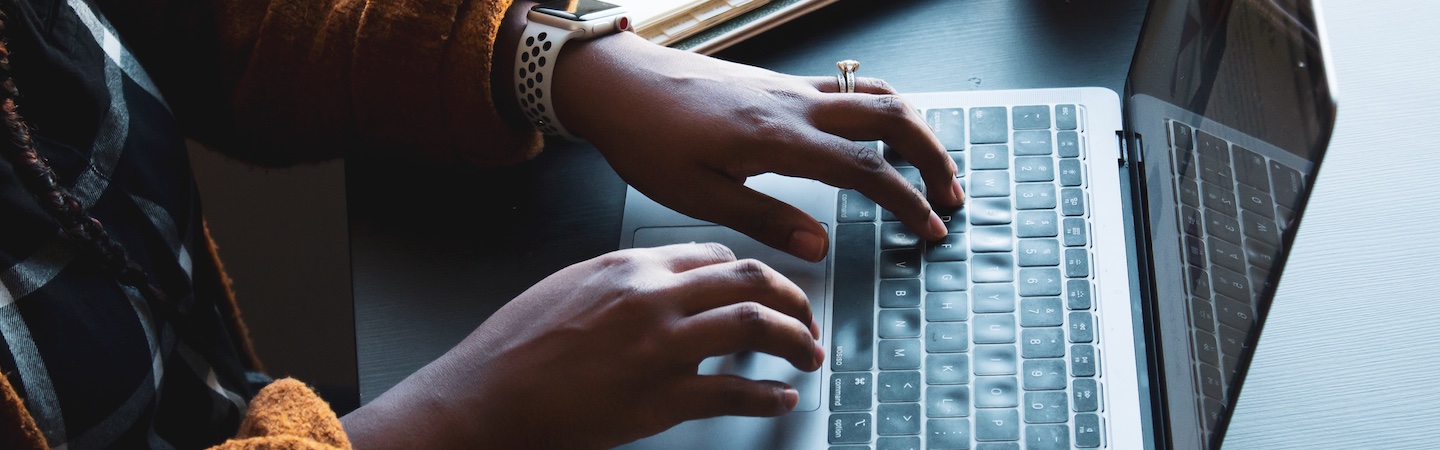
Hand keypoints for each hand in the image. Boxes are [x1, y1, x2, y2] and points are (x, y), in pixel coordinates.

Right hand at [343, 243, 823, 448]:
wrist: (483, 396)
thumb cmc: (515, 347)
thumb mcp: (570, 286)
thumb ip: (623, 280)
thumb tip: (665, 283)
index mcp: (630, 266)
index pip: (716, 256)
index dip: (753, 274)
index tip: (766, 291)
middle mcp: (653, 297)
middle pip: (750, 280)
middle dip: (794, 299)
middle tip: (807, 320)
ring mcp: (660, 347)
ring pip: (756, 326)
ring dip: (796, 341)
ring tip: (809, 355)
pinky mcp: (661, 398)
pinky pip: (733, 392)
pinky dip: (768, 396)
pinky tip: (780, 399)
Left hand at [553, 33, 964, 261]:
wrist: (616, 83)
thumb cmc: (646, 138)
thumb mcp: (697, 197)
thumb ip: (765, 220)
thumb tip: (821, 247)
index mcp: (778, 138)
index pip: (865, 168)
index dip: (906, 200)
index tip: (929, 229)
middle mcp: (794, 104)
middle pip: (891, 117)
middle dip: (932, 156)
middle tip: (950, 196)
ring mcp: (789, 88)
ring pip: (875, 94)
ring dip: (913, 128)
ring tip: (929, 166)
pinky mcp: (778, 83)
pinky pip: (847, 87)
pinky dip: (880, 109)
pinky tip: (878, 134)